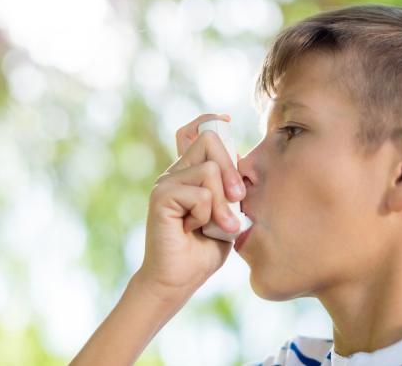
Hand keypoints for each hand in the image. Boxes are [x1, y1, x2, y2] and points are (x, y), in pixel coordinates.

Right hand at [136, 113, 245, 299]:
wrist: (178, 280)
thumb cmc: (203, 250)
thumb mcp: (228, 213)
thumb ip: (231, 189)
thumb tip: (240, 161)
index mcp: (190, 173)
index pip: (195, 132)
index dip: (209, 122)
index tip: (225, 121)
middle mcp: (176, 173)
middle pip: (209, 142)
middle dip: (231, 170)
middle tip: (238, 199)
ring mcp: (166, 183)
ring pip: (209, 171)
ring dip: (223, 204)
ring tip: (218, 226)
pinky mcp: (161, 197)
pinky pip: (200, 194)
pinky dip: (207, 215)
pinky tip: (194, 229)